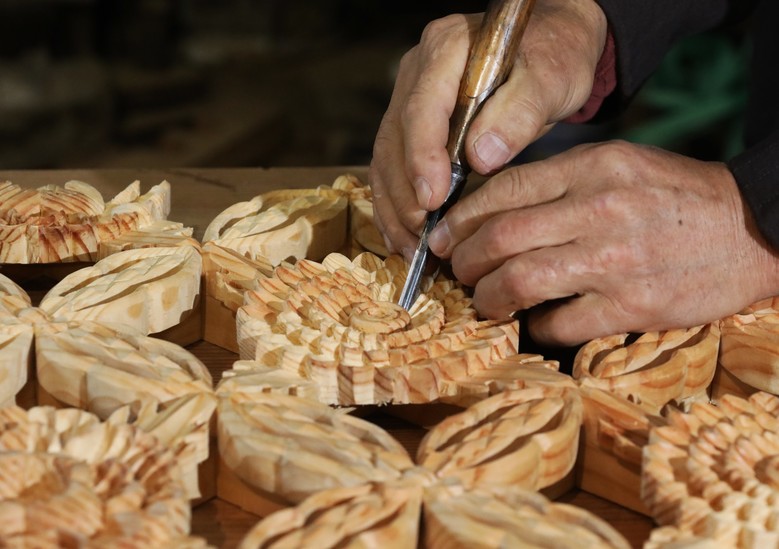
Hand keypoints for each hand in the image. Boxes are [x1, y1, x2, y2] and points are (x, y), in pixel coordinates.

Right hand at [369, 0, 607, 257]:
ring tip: (413, 250)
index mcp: (447, 48)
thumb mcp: (551, 78)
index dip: (422, 159)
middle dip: (405, 195)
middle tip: (423, 238)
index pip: (422, 109)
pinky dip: (396, 205)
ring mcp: (409, 98)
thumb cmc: (553, 57)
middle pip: (394, 140)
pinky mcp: (411, 125)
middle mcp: (418, 72)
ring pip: (386, 159)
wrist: (548, 48)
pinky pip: (392, 168)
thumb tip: (481, 157)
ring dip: (395, 208)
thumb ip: (520, 111)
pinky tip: (406, 237)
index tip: (434, 199)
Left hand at [428, 140, 778, 345]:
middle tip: (457, 273)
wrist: (753, 228)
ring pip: (519, 282)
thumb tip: (493, 211)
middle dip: (463, 261)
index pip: (503, 190)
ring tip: (485, 302)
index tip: (442, 238)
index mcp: (593, 167)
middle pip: (500, 238)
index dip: (460, 219)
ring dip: (488, 298)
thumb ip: (560, 181)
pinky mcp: (633, 305)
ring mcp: (615, 260)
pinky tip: (534, 323)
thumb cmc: (674, 196)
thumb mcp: (619, 164)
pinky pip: (559, 324)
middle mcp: (599, 209)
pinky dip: (535, 327)